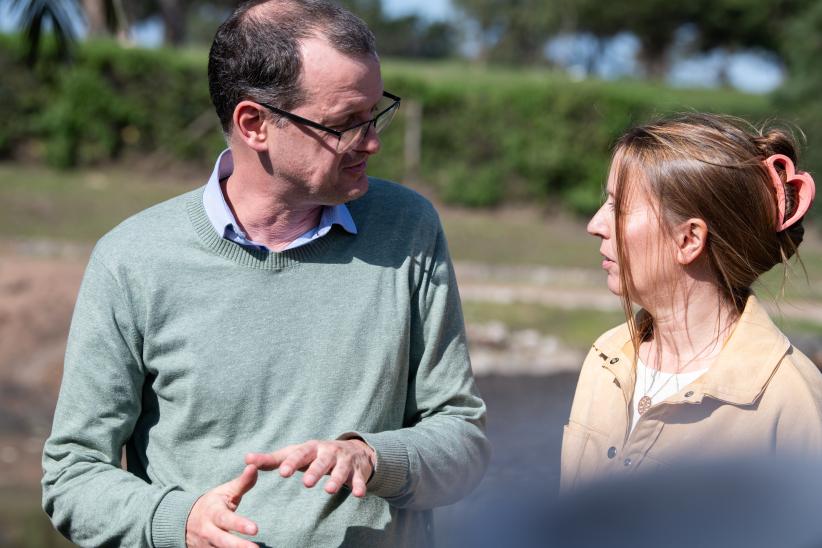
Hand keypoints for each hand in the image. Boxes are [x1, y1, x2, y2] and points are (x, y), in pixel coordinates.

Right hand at [185, 464, 259, 547]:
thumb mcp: (225, 491)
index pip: (227, 519)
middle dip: (238, 546)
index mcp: (214, 513)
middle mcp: (209, 531)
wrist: (185, 521)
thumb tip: (254, 466)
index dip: (240, 525)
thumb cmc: (212, 503)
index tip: (255, 529)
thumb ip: (242, 482)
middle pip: (223, 541)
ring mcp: (207, 545)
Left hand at [246, 439, 375, 496]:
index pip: (300, 454)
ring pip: (341, 470)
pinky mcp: (358, 471)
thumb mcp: (295, 454)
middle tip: (306, 483)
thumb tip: (246, 459)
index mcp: (311, 448)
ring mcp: (344, 461)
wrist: (351, 449)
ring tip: (329, 491)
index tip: (282, 473)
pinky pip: (359, 479)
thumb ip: (272, 459)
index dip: (292, 463)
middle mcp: (328, 452)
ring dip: (336, 479)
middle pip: (322, 461)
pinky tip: (359, 494)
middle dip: (315, 471)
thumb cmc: (315, 455)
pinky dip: (360, 485)